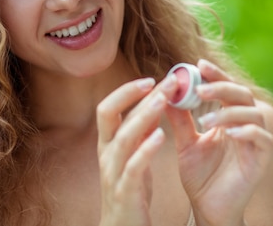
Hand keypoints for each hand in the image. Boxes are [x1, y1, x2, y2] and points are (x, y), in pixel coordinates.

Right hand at [96, 75, 177, 225]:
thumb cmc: (130, 192)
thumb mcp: (133, 158)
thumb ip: (139, 133)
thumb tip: (152, 103)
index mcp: (107, 145)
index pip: (107, 108)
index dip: (126, 92)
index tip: (151, 79)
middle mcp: (106, 154)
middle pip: (110, 115)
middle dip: (136, 95)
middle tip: (166, 81)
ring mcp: (113, 173)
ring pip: (122, 138)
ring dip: (143, 116)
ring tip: (163, 100)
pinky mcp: (124, 192)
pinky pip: (133, 167)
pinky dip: (145, 150)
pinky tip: (161, 136)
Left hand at [165, 59, 272, 225]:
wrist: (207, 208)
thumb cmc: (199, 175)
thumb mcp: (185, 142)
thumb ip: (179, 118)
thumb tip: (166, 90)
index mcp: (228, 118)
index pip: (226, 88)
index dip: (216, 74)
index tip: (198, 64)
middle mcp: (245, 125)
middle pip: (242, 94)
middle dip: (222, 87)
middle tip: (200, 88)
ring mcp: (255, 142)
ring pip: (253, 113)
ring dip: (229, 111)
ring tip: (204, 120)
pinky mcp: (262, 159)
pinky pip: (262, 138)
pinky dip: (246, 131)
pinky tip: (228, 133)